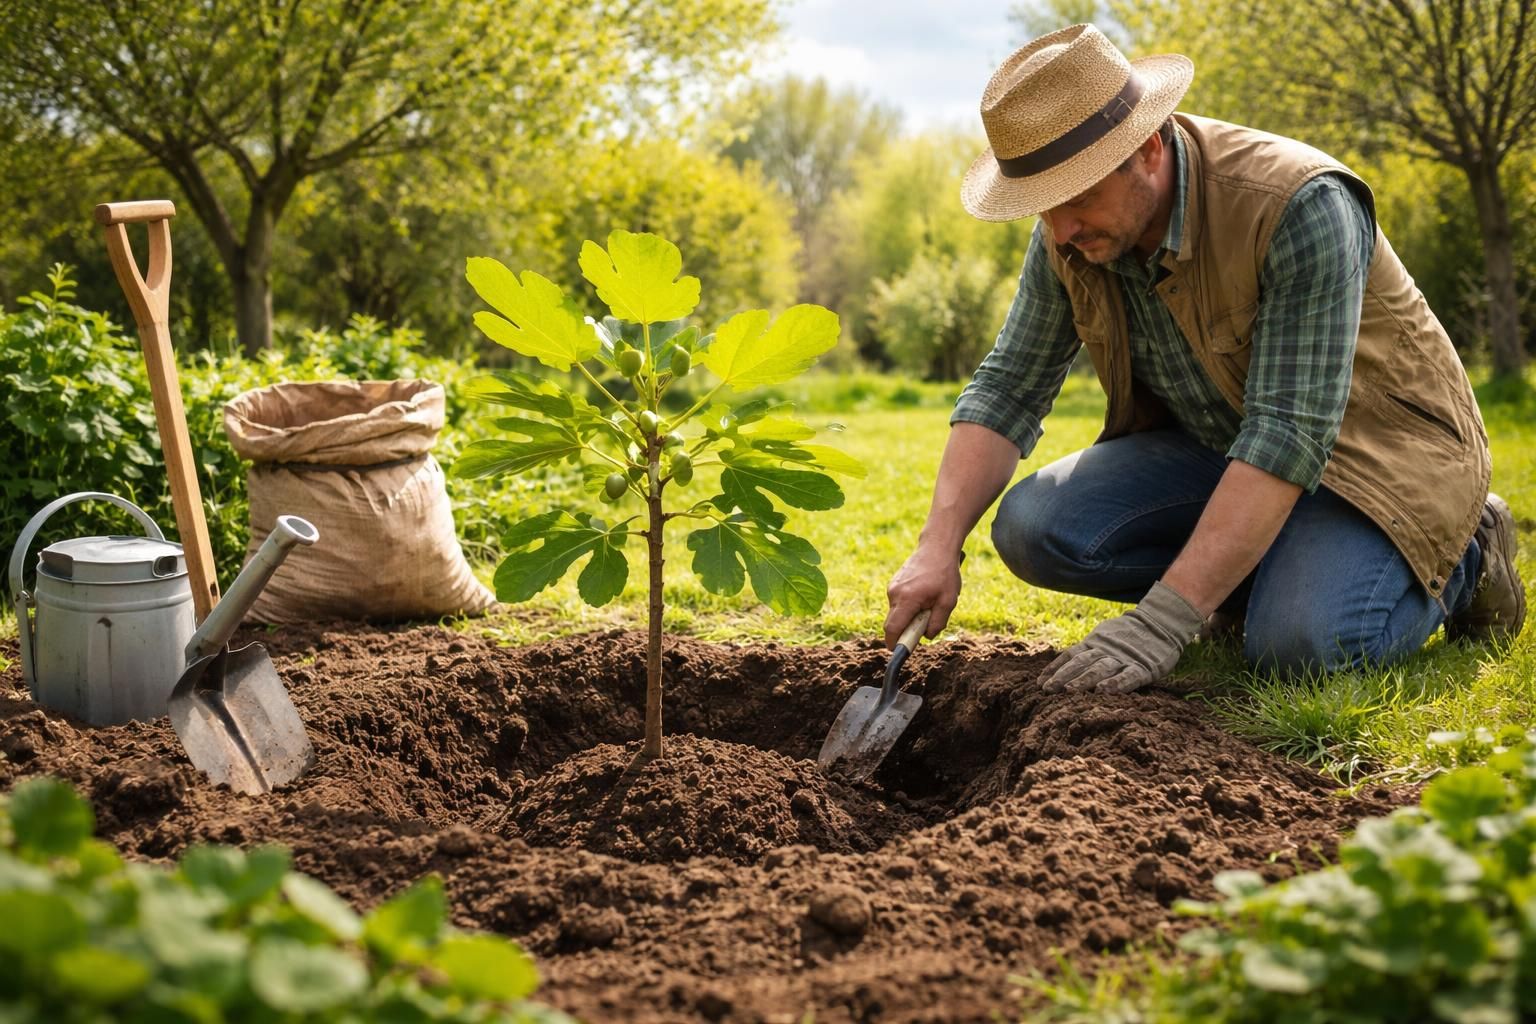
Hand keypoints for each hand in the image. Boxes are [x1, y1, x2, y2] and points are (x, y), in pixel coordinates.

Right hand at [885, 544, 962, 647]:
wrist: (937, 547)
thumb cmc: (945, 574)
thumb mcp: (948, 601)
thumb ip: (937, 623)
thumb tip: (926, 636)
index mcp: (907, 599)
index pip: (893, 629)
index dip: (894, 644)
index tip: (899, 652)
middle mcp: (895, 594)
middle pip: (893, 623)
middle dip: (906, 630)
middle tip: (925, 624)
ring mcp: (892, 587)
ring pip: (897, 613)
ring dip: (909, 616)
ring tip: (929, 603)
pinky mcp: (893, 584)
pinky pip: (898, 603)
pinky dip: (908, 607)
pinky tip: (924, 595)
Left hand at [1039, 581, 1205, 693]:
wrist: (1161, 623)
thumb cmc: (1129, 635)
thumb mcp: (1104, 637)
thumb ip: (1088, 649)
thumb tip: (1064, 664)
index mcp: (1095, 644)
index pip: (1071, 656)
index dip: (1055, 669)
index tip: (1040, 683)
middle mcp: (1106, 651)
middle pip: (1081, 664)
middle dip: (1063, 677)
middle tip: (1048, 690)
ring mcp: (1124, 659)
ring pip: (1100, 670)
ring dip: (1084, 681)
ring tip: (1069, 691)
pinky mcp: (1143, 667)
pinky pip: (1128, 677)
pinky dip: (1115, 684)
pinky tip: (1103, 692)